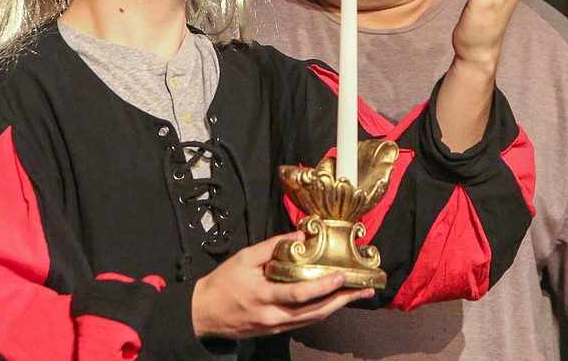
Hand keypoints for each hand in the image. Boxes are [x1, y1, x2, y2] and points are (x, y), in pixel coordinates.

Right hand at [191, 232, 375, 338]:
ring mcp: (275, 326)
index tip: (342, 276)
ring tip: (356, 296)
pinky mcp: (274, 330)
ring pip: (312, 319)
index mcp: (265, 296)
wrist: (203, 314)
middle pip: (315, 312)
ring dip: (336, 307)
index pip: (300, 294)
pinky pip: (303, 322)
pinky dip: (320, 311)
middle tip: (365, 290)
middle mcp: (274, 316)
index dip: (323, 286)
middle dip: (343, 301)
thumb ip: (271, 247)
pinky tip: (332, 302)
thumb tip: (299, 236)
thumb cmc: (222, 283)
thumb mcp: (243, 259)